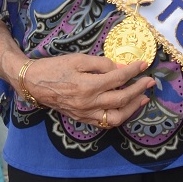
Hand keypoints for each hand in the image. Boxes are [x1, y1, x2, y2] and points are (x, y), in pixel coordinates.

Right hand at [22, 53, 154, 128]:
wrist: (33, 83)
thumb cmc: (54, 68)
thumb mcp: (78, 59)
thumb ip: (101, 64)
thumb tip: (121, 68)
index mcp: (87, 86)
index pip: (118, 78)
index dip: (133, 71)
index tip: (143, 64)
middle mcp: (88, 103)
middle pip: (121, 99)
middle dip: (138, 89)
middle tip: (149, 81)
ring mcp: (85, 113)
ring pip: (116, 117)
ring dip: (132, 108)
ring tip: (142, 97)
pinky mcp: (82, 118)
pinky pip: (105, 122)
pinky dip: (118, 115)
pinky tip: (125, 107)